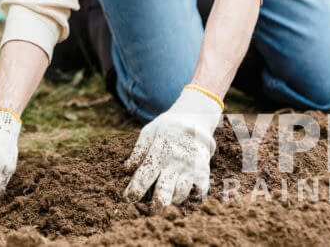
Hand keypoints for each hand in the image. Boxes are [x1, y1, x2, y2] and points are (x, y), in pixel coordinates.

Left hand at [123, 87, 221, 210]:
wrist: (195, 119)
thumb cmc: (168, 127)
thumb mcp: (149, 132)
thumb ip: (138, 151)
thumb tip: (126, 169)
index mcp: (159, 152)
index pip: (144, 176)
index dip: (135, 190)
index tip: (128, 199)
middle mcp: (175, 163)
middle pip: (163, 192)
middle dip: (154, 206)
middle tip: (150, 211)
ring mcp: (190, 168)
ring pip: (180, 195)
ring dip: (171, 201)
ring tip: (166, 201)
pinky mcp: (203, 172)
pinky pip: (199, 192)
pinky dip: (191, 198)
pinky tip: (184, 196)